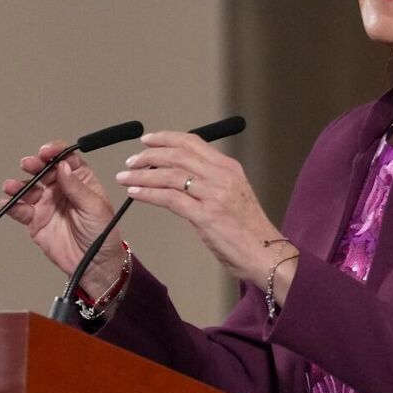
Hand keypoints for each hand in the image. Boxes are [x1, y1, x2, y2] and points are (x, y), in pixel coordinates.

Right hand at [2, 140, 126, 293]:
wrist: (94, 264)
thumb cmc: (102, 234)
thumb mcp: (95, 208)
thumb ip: (77, 188)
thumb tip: (63, 166)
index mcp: (80, 181)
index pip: (66, 159)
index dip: (55, 151)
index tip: (46, 151)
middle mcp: (61, 189)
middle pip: (43, 170)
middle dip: (34, 165)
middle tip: (28, 164)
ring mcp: (46, 204)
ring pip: (28, 188)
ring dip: (18, 185)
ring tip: (12, 186)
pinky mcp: (35, 220)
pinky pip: (20, 210)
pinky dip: (12, 205)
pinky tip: (8, 203)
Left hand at [116, 131, 293, 288]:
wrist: (267, 254)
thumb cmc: (250, 230)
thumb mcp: (234, 196)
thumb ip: (212, 182)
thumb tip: (182, 177)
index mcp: (229, 168)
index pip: (192, 142)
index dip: (166, 138)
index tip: (147, 141)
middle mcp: (222, 176)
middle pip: (177, 155)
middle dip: (148, 155)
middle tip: (131, 161)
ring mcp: (214, 195)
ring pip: (169, 175)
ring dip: (142, 174)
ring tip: (125, 177)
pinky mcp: (205, 216)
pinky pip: (169, 198)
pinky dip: (148, 193)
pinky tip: (135, 192)